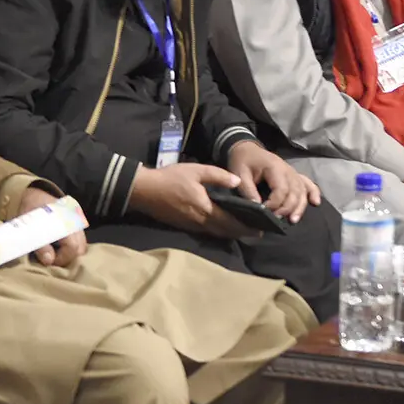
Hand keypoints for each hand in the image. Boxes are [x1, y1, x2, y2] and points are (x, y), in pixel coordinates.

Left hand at [16, 186, 86, 265]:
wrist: (37, 193)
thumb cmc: (33, 209)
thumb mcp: (31, 226)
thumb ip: (41, 245)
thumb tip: (49, 261)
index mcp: (66, 221)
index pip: (73, 248)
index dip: (61, 259)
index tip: (48, 261)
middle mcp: (76, 223)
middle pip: (80, 249)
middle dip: (66, 259)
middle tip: (51, 260)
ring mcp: (78, 224)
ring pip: (81, 246)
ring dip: (69, 254)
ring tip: (54, 254)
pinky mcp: (77, 226)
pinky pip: (79, 241)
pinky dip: (71, 249)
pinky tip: (59, 248)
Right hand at [128, 163, 249, 238]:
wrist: (144, 190)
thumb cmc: (170, 178)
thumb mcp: (196, 171)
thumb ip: (218, 176)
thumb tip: (238, 182)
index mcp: (206, 208)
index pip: (231, 222)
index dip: (246, 227)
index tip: (260, 229)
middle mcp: (200, 221)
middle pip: (225, 231)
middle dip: (241, 233)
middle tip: (255, 233)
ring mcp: (191, 225)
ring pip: (215, 233)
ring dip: (229, 233)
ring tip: (242, 231)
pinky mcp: (184, 225)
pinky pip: (206, 231)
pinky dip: (217, 230)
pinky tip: (221, 226)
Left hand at [225, 140, 319, 221]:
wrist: (246, 149)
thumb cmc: (242, 161)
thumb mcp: (239, 174)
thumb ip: (248, 190)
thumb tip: (258, 207)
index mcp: (274, 168)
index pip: (281, 190)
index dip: (275, 204)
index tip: (264, 211)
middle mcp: (288, 170)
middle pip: (294, 193)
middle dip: (287, 208)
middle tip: (277, 219)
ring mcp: (293, 172)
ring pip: (302, 191)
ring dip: (299, 207)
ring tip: (293, 220)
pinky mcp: (294, 175)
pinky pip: (308, 184)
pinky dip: (314, 193)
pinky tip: (315, 203)